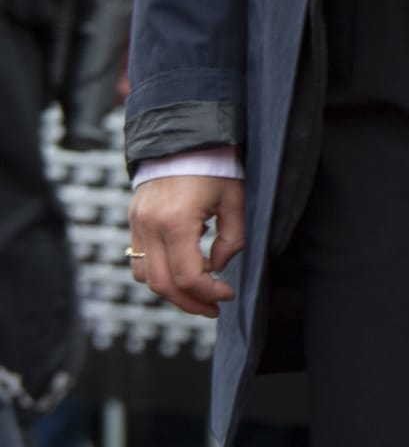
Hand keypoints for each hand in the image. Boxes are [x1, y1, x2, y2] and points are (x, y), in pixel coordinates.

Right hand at [129, 175, 244, 317]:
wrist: (185, 137)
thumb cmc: (216, 166)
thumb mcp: (236, 199)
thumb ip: (232, 238)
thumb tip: (218, 267)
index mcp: (176, 222)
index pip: (187, 276)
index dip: (208, 293)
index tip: (227, 295)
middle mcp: (150, 227)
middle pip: (161, 285)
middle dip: (188, 303)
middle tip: (212, 309)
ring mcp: (137, 225)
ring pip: (145, 277)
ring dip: (171, 291)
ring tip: (199, 294)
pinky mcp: (134, 221)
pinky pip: (139, 261)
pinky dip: (159, 273)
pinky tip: (183, 270)